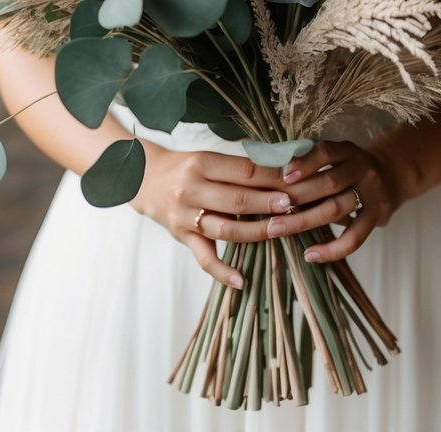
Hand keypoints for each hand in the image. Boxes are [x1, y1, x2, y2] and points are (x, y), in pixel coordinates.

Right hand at [131, 142, 298, 287]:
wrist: (146, 182)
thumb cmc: (187, 168)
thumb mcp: (208, 159)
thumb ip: (238, 168)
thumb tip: (282, 172)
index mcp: (201, 164)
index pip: (243, 171)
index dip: (270, 176)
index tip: (294, 180)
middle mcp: (191, 190)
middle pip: (237, 199)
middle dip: (268, 202)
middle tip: (293, 204)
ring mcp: (186, 217)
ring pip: (226, 229)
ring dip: (256, 231)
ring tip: (280, 229)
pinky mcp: (183, 238)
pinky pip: (204, 259)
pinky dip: (222, 272)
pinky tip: (242, 281)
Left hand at [263, 138, 402, 263]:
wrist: (393, 174)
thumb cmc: (350, 168)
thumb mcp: (337, 158)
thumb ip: (312, 167)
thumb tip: (271, 183)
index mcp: (347, 150)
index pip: (326, 152)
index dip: (305, 163)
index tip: (283, 175)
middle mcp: (361, 168)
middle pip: (328, 183)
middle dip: (295, 198)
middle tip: (266, 211)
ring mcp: (371, 192)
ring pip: (336, 208)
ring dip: (304, 221)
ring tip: (276, 230)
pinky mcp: (378, 216)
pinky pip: (354, 237)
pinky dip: (332, 249)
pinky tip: (310, 255)